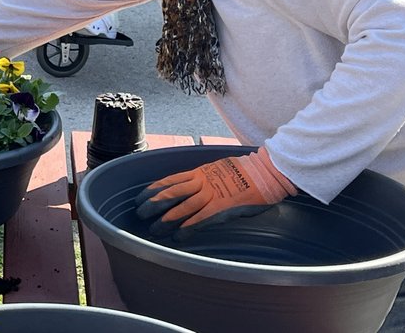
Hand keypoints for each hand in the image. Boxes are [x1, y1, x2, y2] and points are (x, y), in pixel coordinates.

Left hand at [134, 147, 295, 237]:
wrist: (265, 171)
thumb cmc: (244, 171)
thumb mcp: (217, 168)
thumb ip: (203, 177)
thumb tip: (191, 185)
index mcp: (199, 172)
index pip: (169, 180)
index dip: (153, 189)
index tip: (140, 197)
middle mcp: (201, 181)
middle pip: (171, 192)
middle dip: (153, 204)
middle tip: (139, 214)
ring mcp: (212, 194)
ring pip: (183, 206)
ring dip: (166, 219)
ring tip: (154, 229)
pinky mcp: (223, 207)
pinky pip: (202, 218)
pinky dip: (189, 227)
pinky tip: (178, 236)